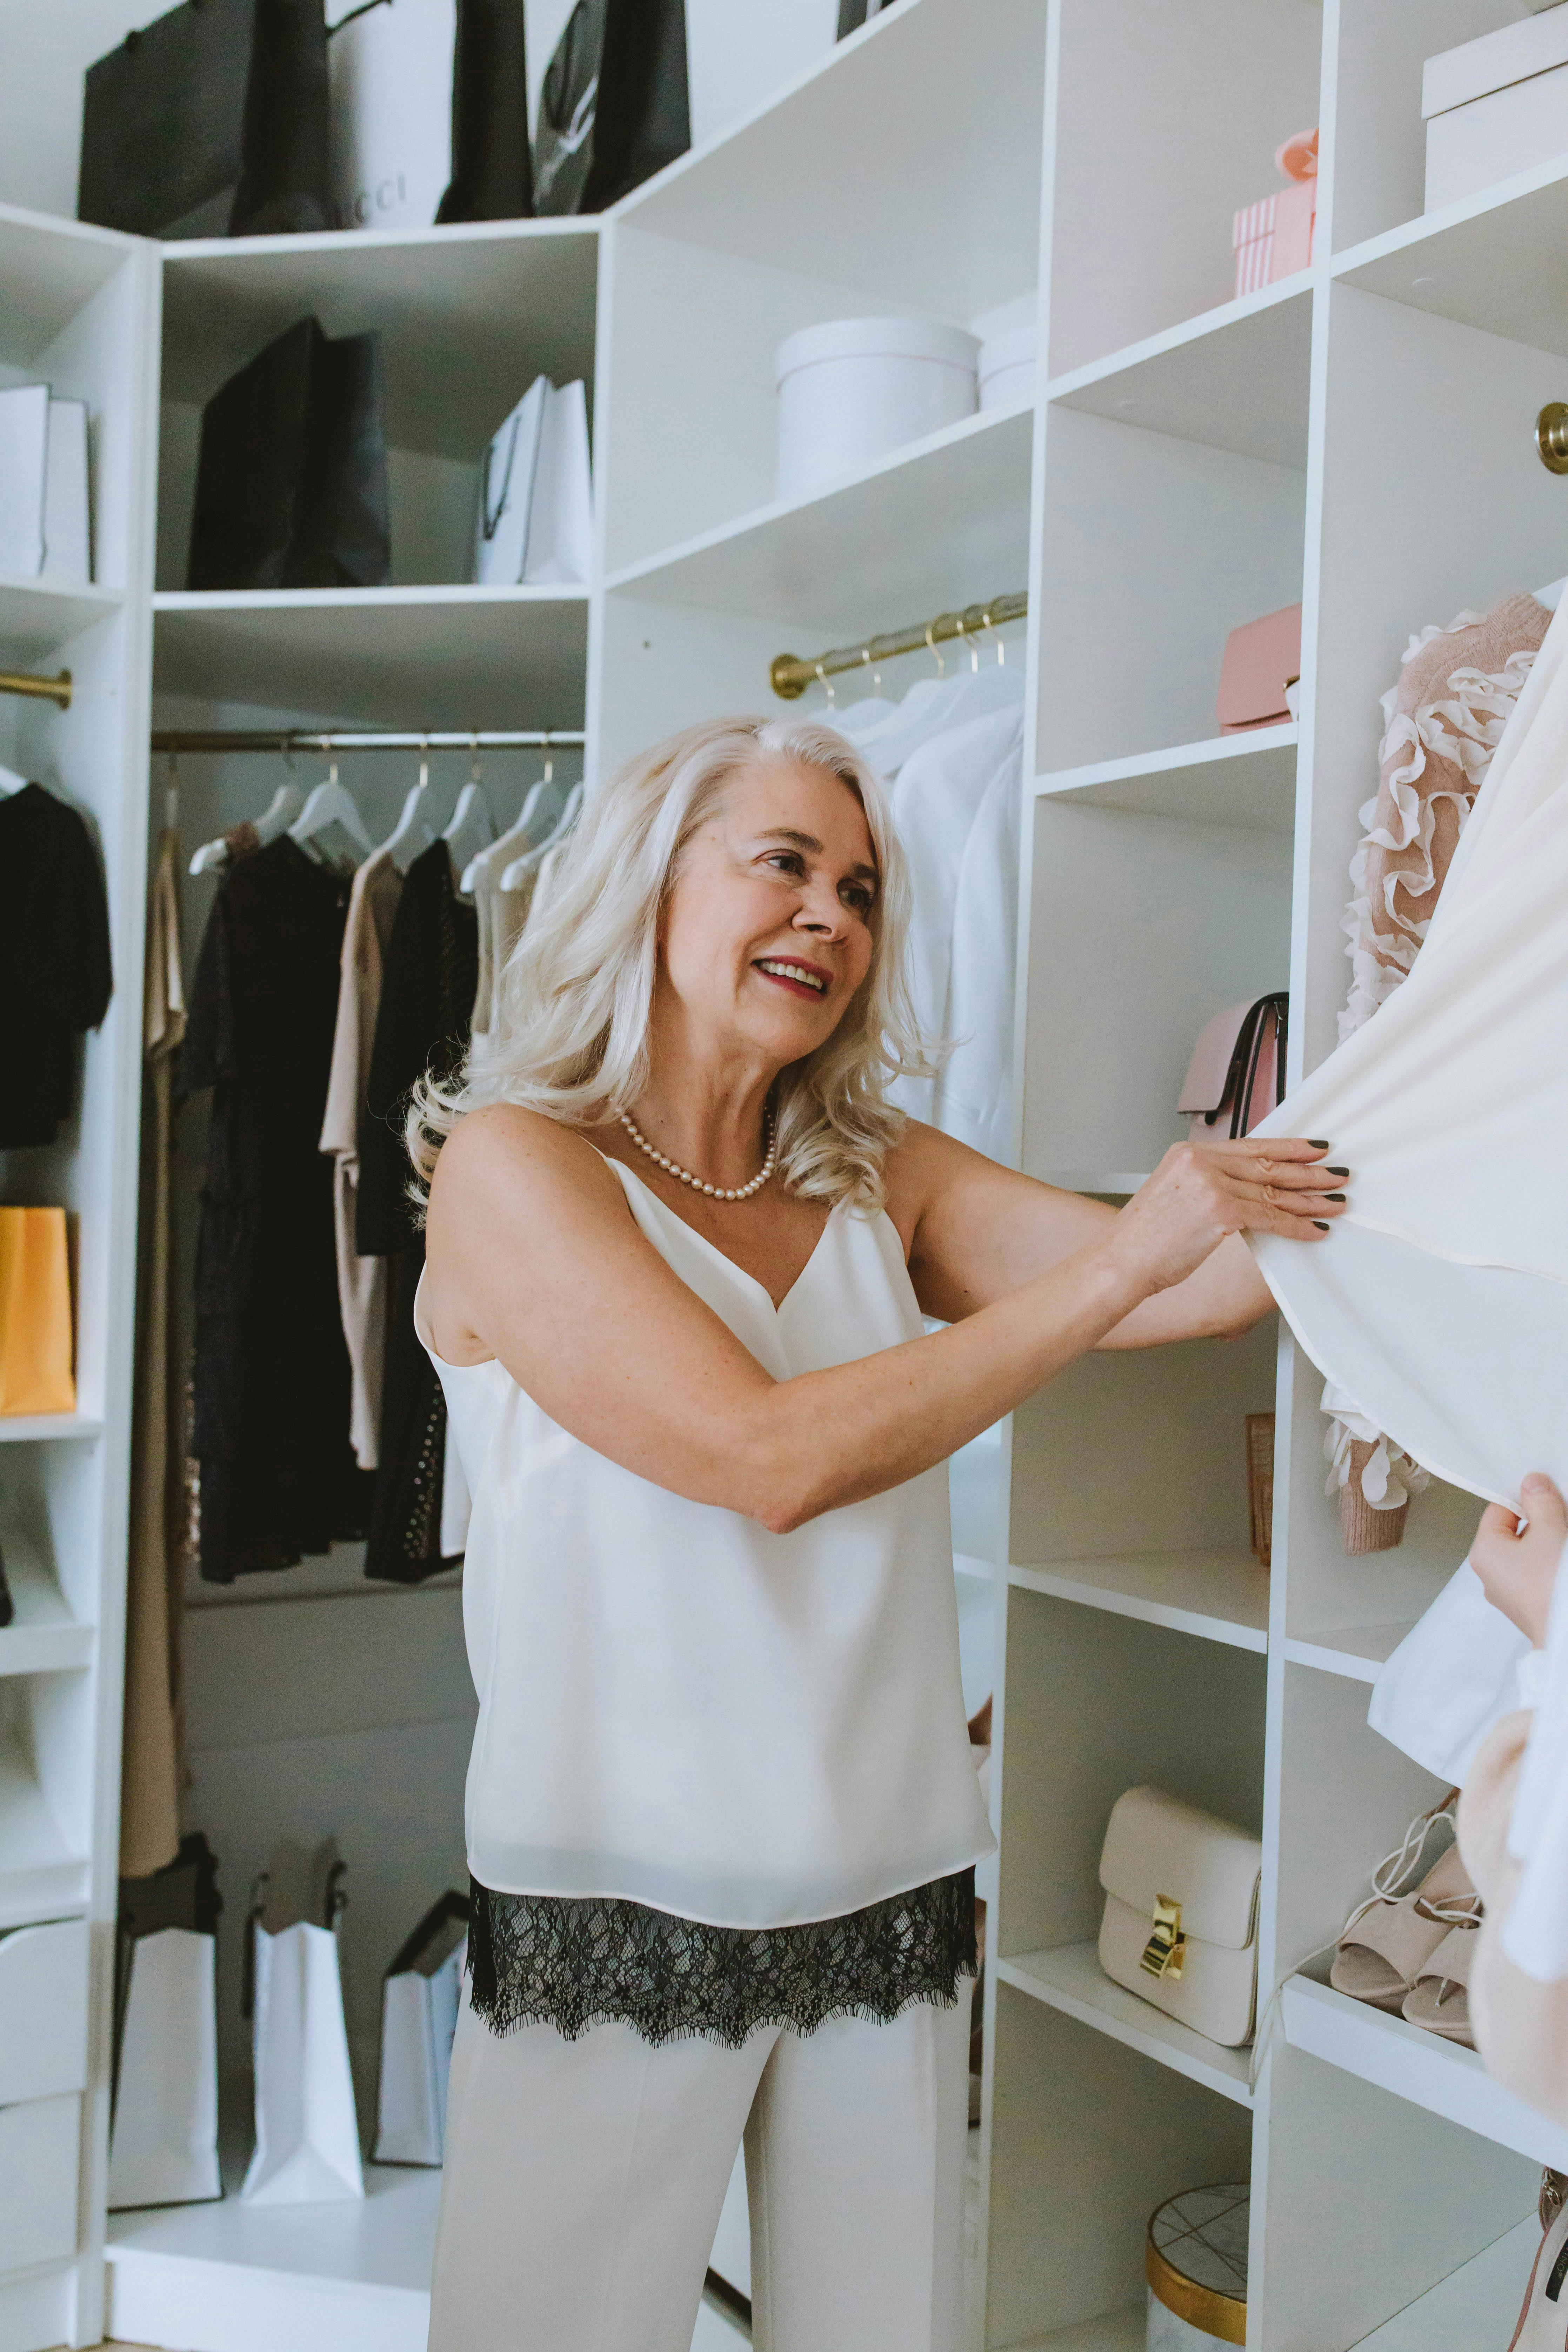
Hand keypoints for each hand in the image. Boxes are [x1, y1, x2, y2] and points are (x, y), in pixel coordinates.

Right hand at [1106, 1138, 1344, 1297]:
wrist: (1120, 1261)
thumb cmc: (1143, 1240)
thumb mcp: (1174, 1196)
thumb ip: (1209, 1185)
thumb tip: (1249, 1190)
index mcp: (1188, 1153)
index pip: (1250, 1145)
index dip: (1287, 1147)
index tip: (1313, 1148)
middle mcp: (1200, 1161)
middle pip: (1267, 1165)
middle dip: (1308, 1171)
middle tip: (1337, 1173)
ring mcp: (1210, 1184)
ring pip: (1273, 1191)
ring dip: (1310, 1199)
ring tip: (1335, 1202)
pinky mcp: (1220, 1210)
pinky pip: (1270, 1216)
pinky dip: (1296, 1225)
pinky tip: (1314, 1229)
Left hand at [1472, 1474, 1567, 1647]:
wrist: (1565, 1632)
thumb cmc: (1553, 1588)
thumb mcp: (1551, 1530)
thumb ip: (1541, 1502)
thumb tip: (1532, 1484)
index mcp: (1484, 1552)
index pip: (1498, 1510)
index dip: (1524, 1498)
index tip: (1546, 1493)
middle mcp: (1491, 1575)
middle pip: (1515, 1533)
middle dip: (1541, 1523)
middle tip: (1561, 1518)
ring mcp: (1511, 1594)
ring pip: (1529, 1555)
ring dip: (1549, 1544)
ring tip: (1563, 1541)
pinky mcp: (1530, 1607)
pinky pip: (1538, 1575)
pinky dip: (1551, 1564)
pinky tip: (1563, 1561)